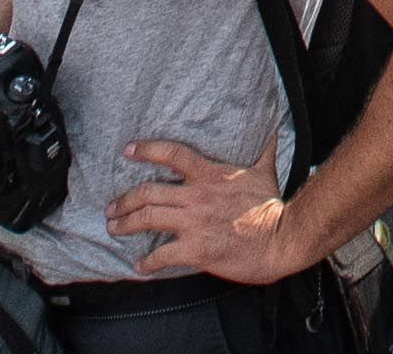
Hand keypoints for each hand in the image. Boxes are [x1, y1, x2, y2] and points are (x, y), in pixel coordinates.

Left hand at [109, 137, 306, 282]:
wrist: (281, 238)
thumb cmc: (272, 206)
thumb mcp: (265, 170)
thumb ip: (263, 148)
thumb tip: (272, 126)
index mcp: (210, 175)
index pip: (172, 155)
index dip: (147, 150)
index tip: (128, 150)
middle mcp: (196, 197)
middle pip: (148, 192)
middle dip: (124, 200)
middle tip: (111, 207)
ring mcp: (194, 224)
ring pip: (148, 219)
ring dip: (126, 225)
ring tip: (114, 229)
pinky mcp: (196, 250)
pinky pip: (162, 256)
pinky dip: (147, 262)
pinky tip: (140, 266)